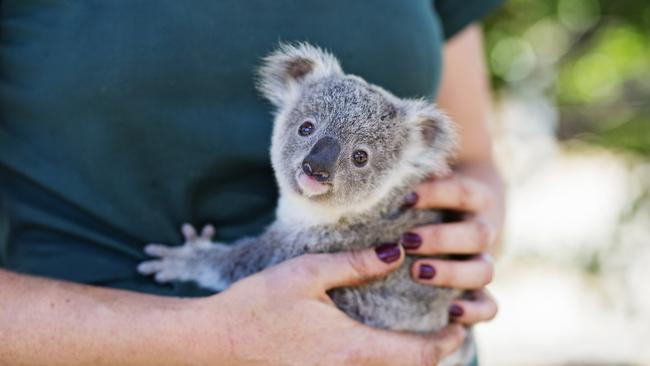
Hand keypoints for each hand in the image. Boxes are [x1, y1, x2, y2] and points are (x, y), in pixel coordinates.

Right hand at [185, 246, 466, 365]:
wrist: (215, 342)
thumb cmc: (258, 305)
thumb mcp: (307, 274)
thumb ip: (355, 264)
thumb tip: (396, 252)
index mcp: (353, 348)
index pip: (419, 355)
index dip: (445, 342)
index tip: (457, 323)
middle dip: (433, 356)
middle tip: (445, 330)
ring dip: (408, 363)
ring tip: (418, 340)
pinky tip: (375, 349)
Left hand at [403, 164, 503, 325]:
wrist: (456, 218)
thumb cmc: (427, 197)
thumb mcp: (423, 183)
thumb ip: (413, 176)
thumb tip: (391, 168)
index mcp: (475, 200)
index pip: (464, 192)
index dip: (437, 194)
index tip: (405, 198)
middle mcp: (483, 231)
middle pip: (478, 234)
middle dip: (442, 238)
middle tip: (407, 240)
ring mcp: (482, 263)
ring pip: (485, 271)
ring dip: (452, 272)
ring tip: (417, 272)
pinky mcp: (480, 293)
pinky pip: (490, 307)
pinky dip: (475, 311)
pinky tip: (450, 311)